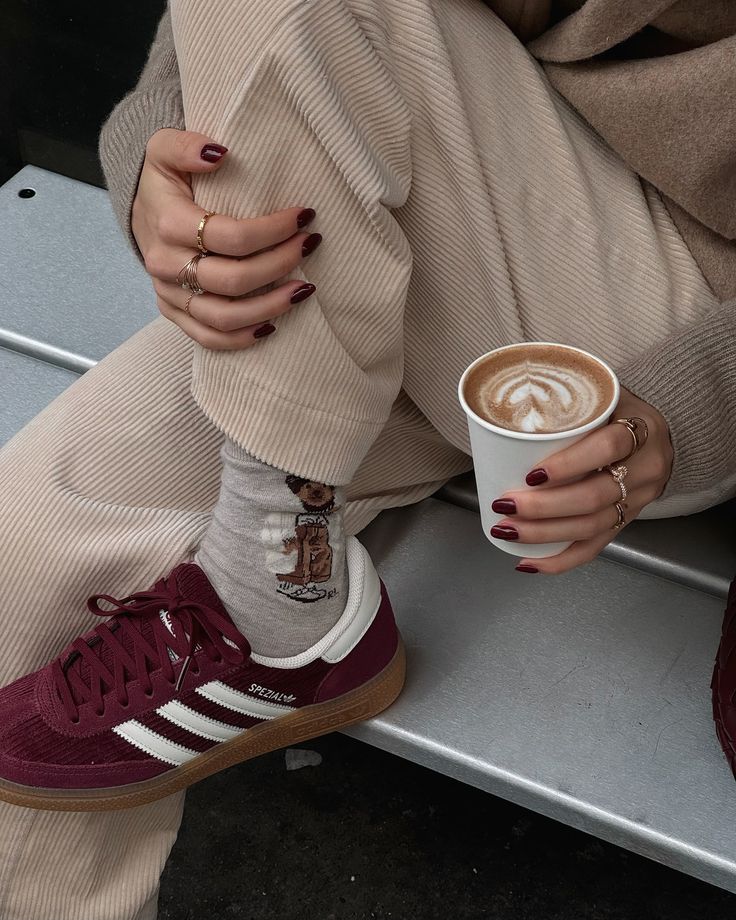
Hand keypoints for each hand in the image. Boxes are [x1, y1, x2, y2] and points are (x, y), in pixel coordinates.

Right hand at [132, 128, 319, 349]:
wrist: (142, 211)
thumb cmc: (164, 180)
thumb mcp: (164, 147)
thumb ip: (186, 144)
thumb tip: (219, 152)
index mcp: (168, 225)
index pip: (230, 237)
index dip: (272, 230)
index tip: (304, 216)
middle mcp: (166, 265)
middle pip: (233, 280)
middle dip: (280, 264)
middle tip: (310, 245)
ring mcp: (170, 294)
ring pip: (224, 316)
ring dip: (270, 307)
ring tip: (305, 290)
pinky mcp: (174, 312)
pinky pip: (208, 338)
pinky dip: (241, 338)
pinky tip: (272, 326)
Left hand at [491, 388, 673, 573]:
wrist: (661, 434)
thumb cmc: (619, 410)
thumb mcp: (603, 394)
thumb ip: (567, 400)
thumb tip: (507, 410)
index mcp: (641, 432)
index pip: (609, 448)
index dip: (570, 464)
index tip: (532, 473)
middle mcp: (645, 470)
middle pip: (595, 496)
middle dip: (544, 507)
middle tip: (506, 503)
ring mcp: (637, 501)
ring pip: (592, 526)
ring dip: (545, 534)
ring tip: (508, 530)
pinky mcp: (625, 522)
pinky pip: (595, 548)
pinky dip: (561, 560)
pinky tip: (530, 562)